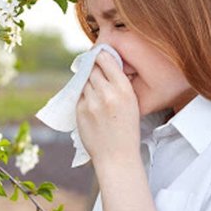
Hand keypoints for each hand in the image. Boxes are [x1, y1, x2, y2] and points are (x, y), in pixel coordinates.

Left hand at [76, 51, 140, 166]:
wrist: (116, 156)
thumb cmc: (126, 130)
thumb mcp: (132, 103)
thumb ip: (119, 85)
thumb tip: (104, 66)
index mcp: (124, 89)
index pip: (106, 60)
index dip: (100, 55)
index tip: (99, 54)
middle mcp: (107, 93)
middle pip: (92, 68)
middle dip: (93, 68)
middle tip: (95, 70)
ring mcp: (91, 102)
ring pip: (84, 81)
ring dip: (87, 82)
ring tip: (95, 92)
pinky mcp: (80, 110)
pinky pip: (79, 95)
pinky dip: (83, 96)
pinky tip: (91, 105)